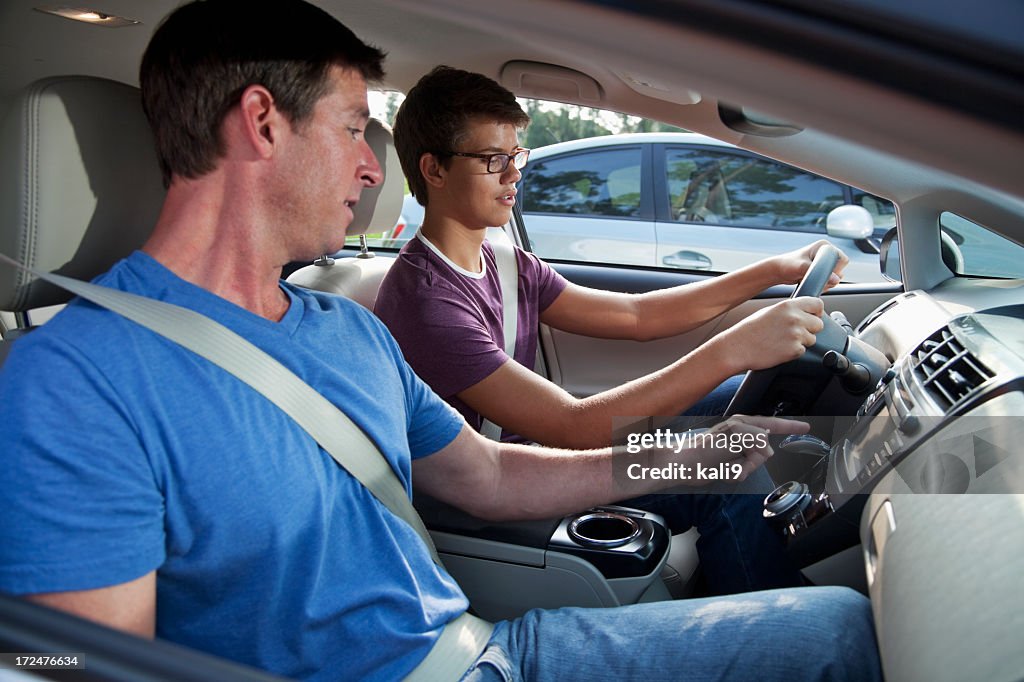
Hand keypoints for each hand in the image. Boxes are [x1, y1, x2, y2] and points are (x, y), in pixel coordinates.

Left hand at [667, 415, 810, 483]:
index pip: (773, 424)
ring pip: (755, 464)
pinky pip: (744, 473)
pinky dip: (735, 474)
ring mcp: (737, 450)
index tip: (805, 427)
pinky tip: (723, 471)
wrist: (685, 466)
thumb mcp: (735, 436)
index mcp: (742, 424)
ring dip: (742, 468)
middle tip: (738, 460)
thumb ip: (757, 438)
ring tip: (727, 465)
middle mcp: (741, 436)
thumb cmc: (704, 448)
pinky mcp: (731, 464)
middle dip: (753, 459)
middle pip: (764, 450)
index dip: (790, 426)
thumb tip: (768, 448)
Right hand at [713, 297, 824, 371]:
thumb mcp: (770, 311)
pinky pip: (803, 351)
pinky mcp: (794, 350)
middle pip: (818, 324)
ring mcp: (796, 334)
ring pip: (812, 339)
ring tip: (783, 341)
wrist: (738, 347)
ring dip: (802, 341)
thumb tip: (804, 312)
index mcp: (789, 305)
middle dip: (810, 329)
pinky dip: (794, 352)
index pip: (818, 304)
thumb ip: (790, 310)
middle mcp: (795, 318)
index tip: (813, 316)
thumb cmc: (750, 330)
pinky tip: (780, 348)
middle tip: (795, 332)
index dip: (816, 312)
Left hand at [772, 240, 848, 290]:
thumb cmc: (787, 265)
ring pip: (835, 276)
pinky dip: (824, 284)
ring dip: (828, 282)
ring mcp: (823, 262)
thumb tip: (836, 279)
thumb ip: (819, 273)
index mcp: (823, 246)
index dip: (838, 269)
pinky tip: (814, 285)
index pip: (842, 258)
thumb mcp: (802, 268)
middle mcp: (825, 253)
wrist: (778, 272)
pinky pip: (828, 280)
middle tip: (820, 282)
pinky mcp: (819, 270)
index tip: (827, 276)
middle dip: (832, 278)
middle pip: (840, 269)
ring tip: (814, 283)